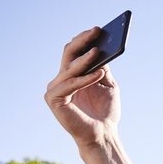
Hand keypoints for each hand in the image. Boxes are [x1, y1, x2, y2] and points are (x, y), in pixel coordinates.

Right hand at [43, 28, 121, 147]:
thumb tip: (100, 49)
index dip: (84, 39)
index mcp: (71, 75)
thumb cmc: (105, 112)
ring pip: (69, 68)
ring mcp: (54, 89)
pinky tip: (99, 73)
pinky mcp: (54, 99)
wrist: (103, 134)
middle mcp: (60, 80)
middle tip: (96, 31)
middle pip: (69, 54)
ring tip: (98, 51)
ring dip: (85, 59)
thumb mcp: (107, 84)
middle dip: (83, 41)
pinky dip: (86, 78)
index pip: (74, 51)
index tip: (98, 29)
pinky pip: (71, 84)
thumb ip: (102, 67)